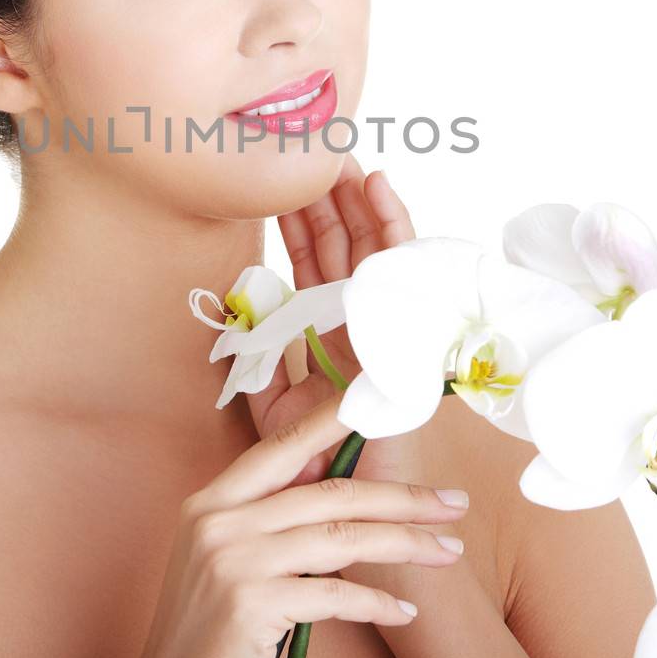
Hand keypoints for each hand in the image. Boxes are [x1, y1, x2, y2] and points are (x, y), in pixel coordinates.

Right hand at [136, 392, 468, 657]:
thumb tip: (335, 483)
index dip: (330, 422)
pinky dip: (375, 601)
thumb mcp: (225, 556)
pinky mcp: (250, 602)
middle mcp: (219, 522)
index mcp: (211, 502)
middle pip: (329, 493)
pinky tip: (404, 609)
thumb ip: (269, 519)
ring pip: (341, 537)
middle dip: (401, 496)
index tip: (379, 407)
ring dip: (405, 543)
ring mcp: (233, 560)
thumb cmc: (209, 625)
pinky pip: (333, 594)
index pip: (281, 449)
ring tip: (447, 551)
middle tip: (452, 502)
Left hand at [243, 154, 427, 487]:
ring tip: (343, 154)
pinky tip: (378, 185)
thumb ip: (263, 358)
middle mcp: (361, 323)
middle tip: (313, 148)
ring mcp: (388, 324)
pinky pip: (405, 269)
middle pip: (344, 246)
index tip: (285, 181)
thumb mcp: (274, 407)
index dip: (302, 223)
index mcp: (330, 335)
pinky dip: (393, 223)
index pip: (314, 266)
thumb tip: (247, 308)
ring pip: (372, 247)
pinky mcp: (410, 329)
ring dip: (357, 198)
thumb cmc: (317, 466)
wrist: (357, 510)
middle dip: (328, 199)